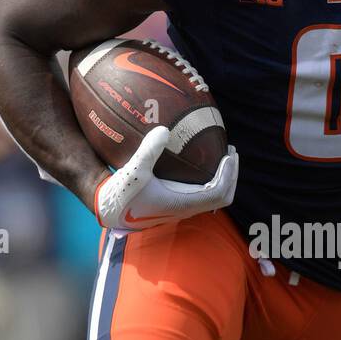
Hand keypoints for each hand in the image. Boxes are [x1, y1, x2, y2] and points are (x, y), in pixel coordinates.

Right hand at [95, 125, 238, 230]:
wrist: (109, 210)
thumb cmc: (121, 193)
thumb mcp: (133, 170)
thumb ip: (148, 150)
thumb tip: (164, 129)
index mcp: (182, 204)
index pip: (218, 193)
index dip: (229, 175)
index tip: (230, 155)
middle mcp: (186, 209)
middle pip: (223, 197)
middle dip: (232, 175)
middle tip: (232, 152)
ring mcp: (182, 208)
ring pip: (214, 197)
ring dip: (223, 178)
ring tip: (223, 156)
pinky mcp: (175, 204)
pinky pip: (202, 194)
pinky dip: (210, 180)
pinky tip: (202, 163)